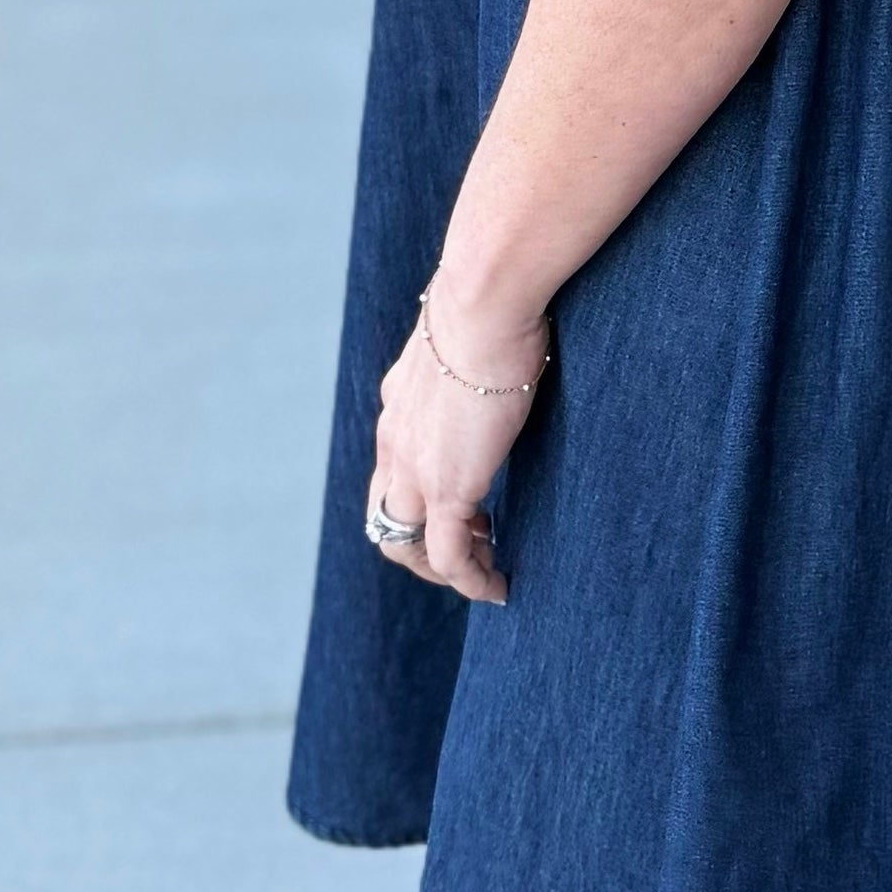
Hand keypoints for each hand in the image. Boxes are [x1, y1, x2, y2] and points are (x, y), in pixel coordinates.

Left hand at [365, 292, 546, 608]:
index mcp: (398, 407)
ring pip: (406, 545)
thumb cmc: (491, 305)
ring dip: (442, 569)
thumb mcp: (470, 337)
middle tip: (473, 550)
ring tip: (486, 574)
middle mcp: (394, 442)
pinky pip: (448, 556)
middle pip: (386, 518)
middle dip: (421, 547)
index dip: (420, 501)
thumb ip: (472, 357)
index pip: (393, 471)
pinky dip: (469, 580)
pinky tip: (496, 587)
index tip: (467, 511)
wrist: (483, 304)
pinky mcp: (445, 488)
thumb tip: (505, 345)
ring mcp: (413, 469)